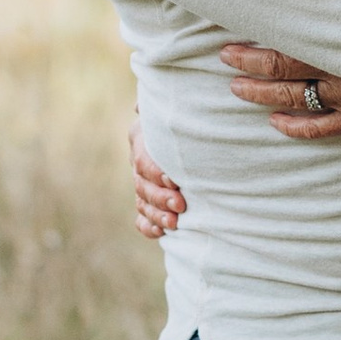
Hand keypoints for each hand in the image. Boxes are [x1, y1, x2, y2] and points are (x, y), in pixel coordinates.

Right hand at [131, 119, 186, 239]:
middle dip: (161, 198)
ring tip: (175, 224)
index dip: (156, 173)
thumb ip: (161, 109)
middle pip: (143, 186)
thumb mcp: (180, 107)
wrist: (201, 133)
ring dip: (157, 215)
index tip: (174, 180)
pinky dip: (149, 227)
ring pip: (142, 203)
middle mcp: (139, 162)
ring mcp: (143, 184)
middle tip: (181, 204)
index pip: (143, 161)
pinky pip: (142, 219)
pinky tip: (162, 233)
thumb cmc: (192, 115)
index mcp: (142, 139)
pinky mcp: (150, 203)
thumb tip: (140, 107)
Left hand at [217, 42, 340, 142]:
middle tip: (225, 58)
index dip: (259, 37)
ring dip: (261, 94)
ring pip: (295, 99)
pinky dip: (294, 127)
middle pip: (283, 70)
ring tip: (236, 88)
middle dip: (249, 64)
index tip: (234, 30)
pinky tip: (275, 122)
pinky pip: (321, 130)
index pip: (291, 38)